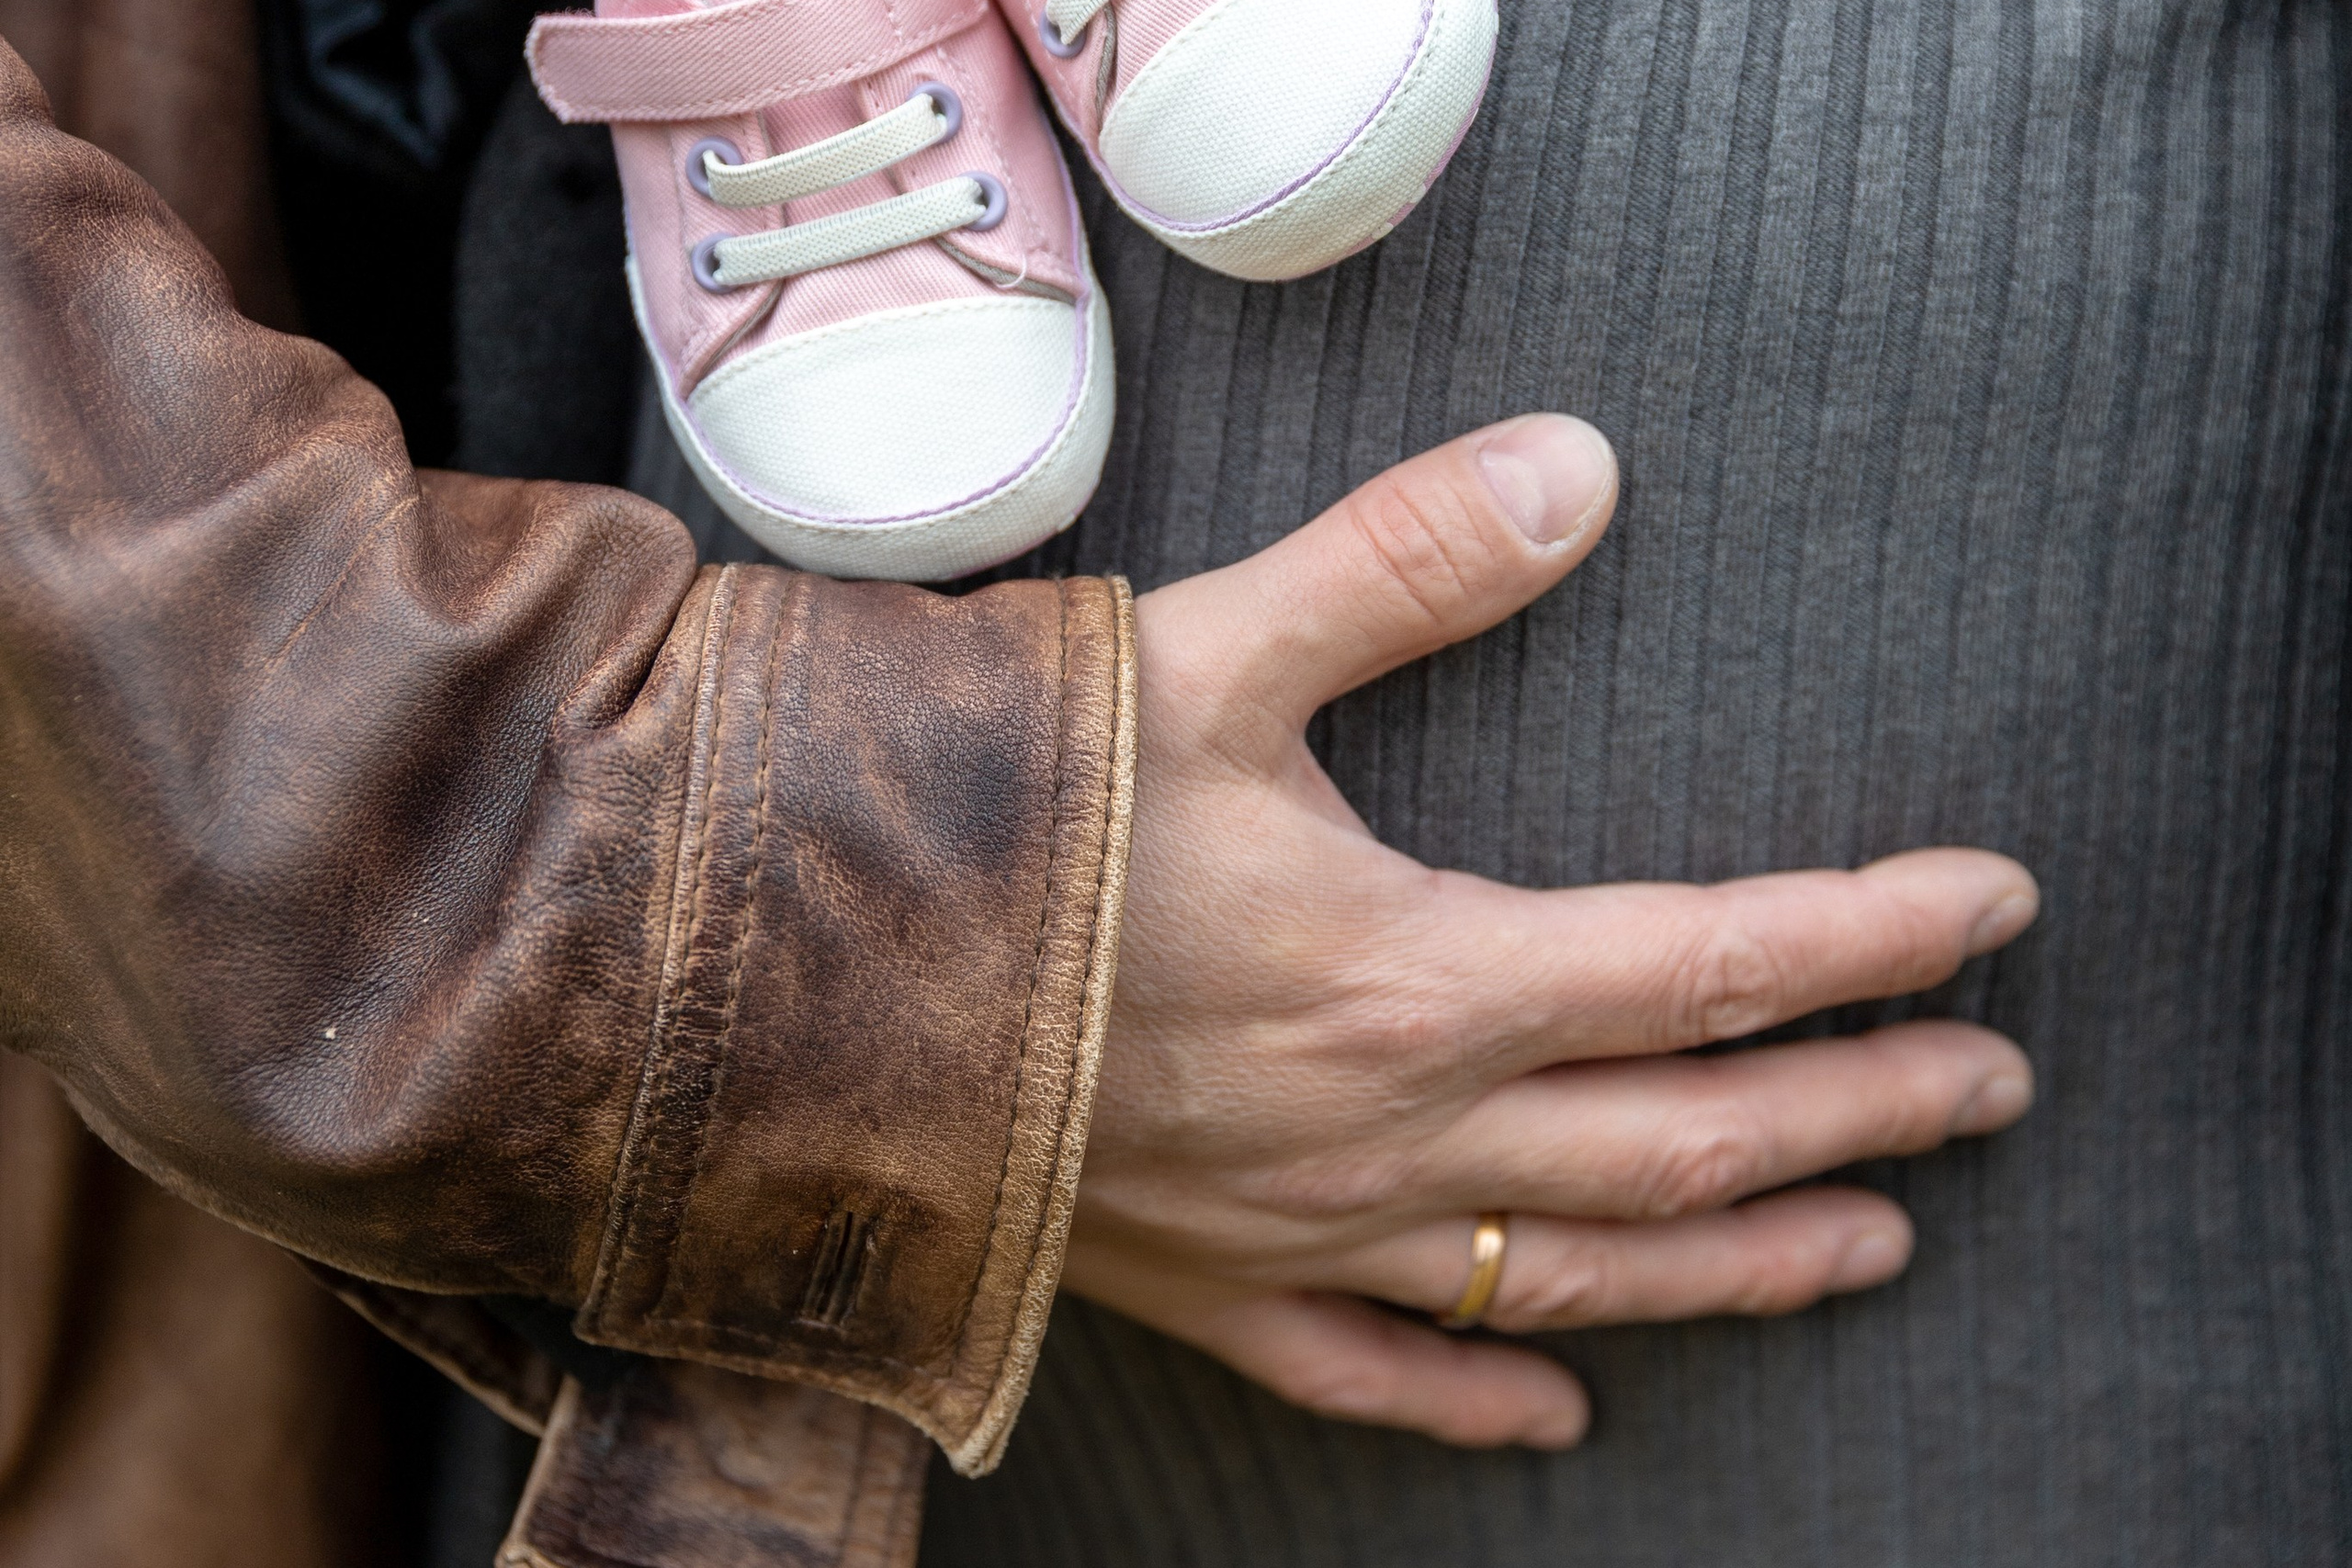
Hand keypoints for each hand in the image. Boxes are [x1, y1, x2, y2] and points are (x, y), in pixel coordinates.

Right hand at [1073, 414, 2039, 1449]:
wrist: (773, 972)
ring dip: (1743, 1265)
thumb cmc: (989, 813)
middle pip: (1691, 1138)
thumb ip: (1404, 563)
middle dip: (1863, 1109)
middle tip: (1990, 1088)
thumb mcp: (1201, 655)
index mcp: (1413, 972)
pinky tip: (1567, 1415)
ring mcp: (1301, 1230)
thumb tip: (1578, 466)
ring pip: (1577, 1275)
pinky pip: (1376, 1377)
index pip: (1710, 962)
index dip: (1870, 938)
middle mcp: (1387, 1127)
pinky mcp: (1202, 1286)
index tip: (1993, 913)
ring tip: (1874, 1246)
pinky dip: (1481, 1401)